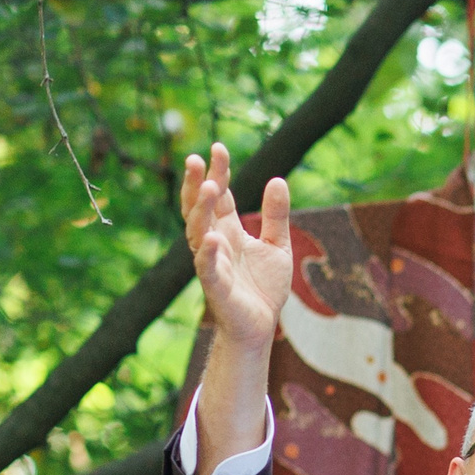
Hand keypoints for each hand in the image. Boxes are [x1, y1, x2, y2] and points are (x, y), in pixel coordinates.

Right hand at [182, 142, 291, 351]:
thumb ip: (275, 215)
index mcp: (228, 230)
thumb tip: (277, 179)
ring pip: (199, 233)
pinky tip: (213, 238)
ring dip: (202, 211)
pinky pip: (208, 269)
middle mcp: (215, 243)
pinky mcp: (217, 288)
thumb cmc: (263, 287)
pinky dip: (209, 254)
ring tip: (211, 188)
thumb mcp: (277, 245)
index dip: (218, 172)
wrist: (261, 327)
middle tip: (196, 159)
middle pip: (200, 209)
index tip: (218, 148)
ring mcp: (213, 264)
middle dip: (197, 185)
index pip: (219, 196)